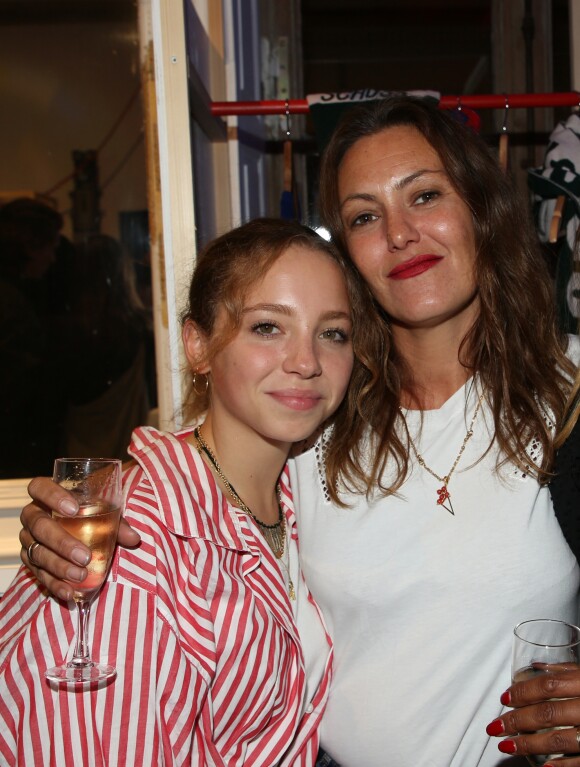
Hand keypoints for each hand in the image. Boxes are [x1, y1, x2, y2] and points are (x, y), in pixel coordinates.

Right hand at [20, 476, 140, 600]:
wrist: (75, 531)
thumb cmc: (88, 515)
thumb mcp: (103, 513)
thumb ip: (117, 523)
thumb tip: (133, 539)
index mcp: (45, 495)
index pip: (39, 487)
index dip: (52, 496)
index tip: (74, 509)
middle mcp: (32, 516)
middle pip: (38, 525)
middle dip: (61, 542)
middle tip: (84, 556)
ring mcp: (28, 539)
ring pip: (37, 552)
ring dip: (59, 566)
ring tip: (80, 575)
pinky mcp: (30, 561)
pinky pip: (38, 574)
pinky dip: (54, 584)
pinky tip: (69, 592)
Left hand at [486, 669, 579, 764]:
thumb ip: (564, 670)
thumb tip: (537, 665)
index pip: (547, 686)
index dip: (522, 692)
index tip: (504, 699)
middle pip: (546, 713)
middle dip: (516, 721)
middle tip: (495, 727)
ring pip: (558, 739)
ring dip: (528, 744)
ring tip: (506, 746)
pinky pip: (578, 761)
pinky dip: (560, 765)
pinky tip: (541, 766)